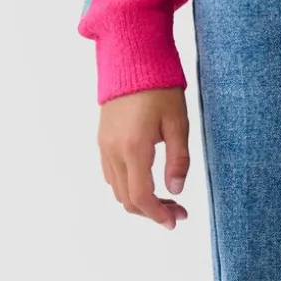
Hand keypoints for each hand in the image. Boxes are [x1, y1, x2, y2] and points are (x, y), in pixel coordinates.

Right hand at [98, 86, 190, 228]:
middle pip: (127, 199)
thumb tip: (176, 190)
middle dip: (152, 212)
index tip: (175, 220)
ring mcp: (104, 146)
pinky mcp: (102, 140)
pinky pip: (111, 174)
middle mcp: (113, 150)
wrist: (132, 60)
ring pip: (117, 189)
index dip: (158, 214)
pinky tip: (147, 180)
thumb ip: (178, 160)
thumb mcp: (178, 123)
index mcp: (134, 148)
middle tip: (177, 211)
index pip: (141, 196)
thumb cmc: (159, 88)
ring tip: (166, 198)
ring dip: (139, 200)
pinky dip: (127, 186)